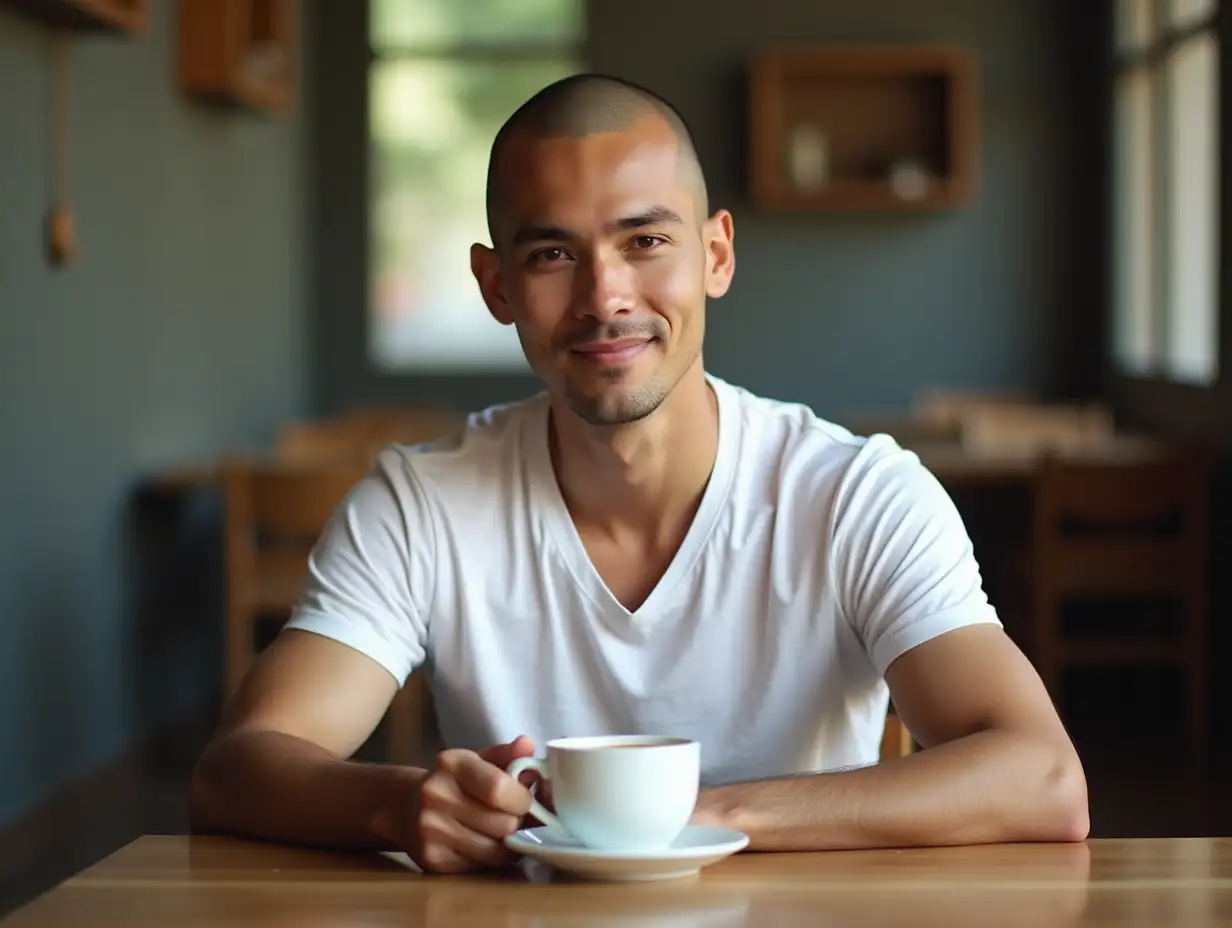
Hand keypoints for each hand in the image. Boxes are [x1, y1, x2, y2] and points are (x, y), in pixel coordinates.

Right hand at [406, 735, 536, 873]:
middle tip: (514, 816)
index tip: (525, 799)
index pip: (498, 788)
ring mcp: (431, 830)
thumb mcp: (477, 760)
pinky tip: (486, 844)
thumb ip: (506, 754)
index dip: (522, 798)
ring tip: (503, 831)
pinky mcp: (432, 860)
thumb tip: (528, 744)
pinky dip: (491, 859)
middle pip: (502, 823)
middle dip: (518, 822)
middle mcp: (436, 795)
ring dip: (508, 844)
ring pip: (495, 851)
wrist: (405, 807)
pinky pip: (480, 866)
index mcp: (452, 764)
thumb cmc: (454, 781)